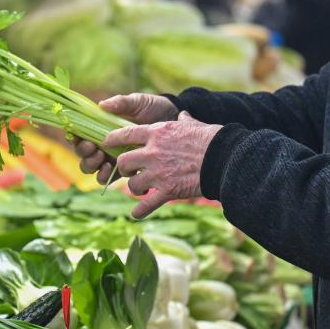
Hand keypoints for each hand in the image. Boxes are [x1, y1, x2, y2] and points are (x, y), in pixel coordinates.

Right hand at [76, 94, 178, 184]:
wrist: (173, 119)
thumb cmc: (152, 108)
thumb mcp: (137, 102)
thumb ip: (121, 103)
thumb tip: (102, 105)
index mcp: (101, 127)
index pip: (80, 136)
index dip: (75, 139)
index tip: (82, 138)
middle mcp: (104, 145)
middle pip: (84, 157)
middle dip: (86, 156)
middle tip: (96, 150)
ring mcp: (115, 158)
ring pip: (95, 171)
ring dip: (96, 169)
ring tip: (106, 162)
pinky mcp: (128, 168)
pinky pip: (113, 179)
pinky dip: (110, 178)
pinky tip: (118, 171)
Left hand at [103, 111, 221, 218]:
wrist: (223, 158)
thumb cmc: (210, 138)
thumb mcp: (193, 124)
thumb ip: (183, 120)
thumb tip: (183, 115)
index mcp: (156, 133)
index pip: (124, 134)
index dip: (111, 140)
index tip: (106, 144)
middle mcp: (152, 152)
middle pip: (123, 161)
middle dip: (123, 168)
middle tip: (129, 171)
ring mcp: (158, 173)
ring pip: (133, 184)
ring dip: (135, 188)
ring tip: (141, 190)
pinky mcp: (167, 190)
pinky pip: (146, 204)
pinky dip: (140, 210)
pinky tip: (135, 214)